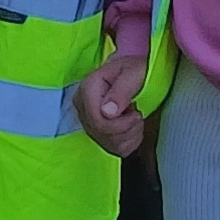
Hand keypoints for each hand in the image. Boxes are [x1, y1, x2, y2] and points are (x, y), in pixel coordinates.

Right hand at [73, 40, 149, 155]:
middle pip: (103, 134)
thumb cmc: (135, 69)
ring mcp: (87, 122)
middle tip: (137, 113)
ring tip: (134, 116)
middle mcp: (82, 107)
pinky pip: (115, 150)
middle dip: (127, 128)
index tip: (136, 113)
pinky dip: (130, 141)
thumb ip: (121, 91)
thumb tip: (107, 113)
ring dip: (131, 134)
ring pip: (110, 145)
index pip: (97, 121)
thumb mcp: (134, 73)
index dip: (121, 124)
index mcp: (87, 89)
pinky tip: (132, 126)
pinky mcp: (96, 133)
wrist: (133, 72)